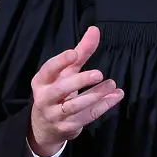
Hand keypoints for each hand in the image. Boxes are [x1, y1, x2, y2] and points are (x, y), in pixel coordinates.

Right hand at [28, 26, 123, 156]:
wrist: (45, 127)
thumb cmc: (57, 92)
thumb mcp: (66, 72)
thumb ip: (80, 52)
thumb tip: (95, 29)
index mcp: (41, 81)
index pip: (48, 69)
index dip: (60, 61)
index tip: (74, 53)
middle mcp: (45, 98)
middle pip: (61, 89)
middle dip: (80, 81)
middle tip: (99, 73)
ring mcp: (55, 115)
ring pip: (75, 106)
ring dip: (95, 95)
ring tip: (112, 84)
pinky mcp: (68, 127)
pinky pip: (87, 117)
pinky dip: (103, 106)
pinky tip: (115, 97)